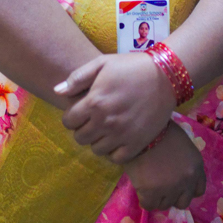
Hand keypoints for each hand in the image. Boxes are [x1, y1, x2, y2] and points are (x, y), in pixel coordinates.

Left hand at [56, 53, 175, 162]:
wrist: (165, 76)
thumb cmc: (131, 66)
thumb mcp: (102, 63)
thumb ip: (77, 78)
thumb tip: (57, 92)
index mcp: (94, 102)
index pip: (68, 121)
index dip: (71, 117)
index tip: (80, 112)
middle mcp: (105, 122)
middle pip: (80, 138)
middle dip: (82, 129)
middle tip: (92, 120)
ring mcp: (121, 135)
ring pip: (96, 149)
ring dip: (97, 140)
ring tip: (105, 128)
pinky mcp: (137, 143)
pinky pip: (116, 158)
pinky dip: (114, 151)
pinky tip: (117, 138)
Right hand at [123, 121, 205, 210]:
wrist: (141, 128)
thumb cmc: (160, 129)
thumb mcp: (181, 143)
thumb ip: (183, 161)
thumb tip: (175, 172)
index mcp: (196, 167)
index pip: (198, 190)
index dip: (186, 189)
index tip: (177, 184)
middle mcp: (187, 181)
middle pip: (183, 202)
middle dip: (172, 196)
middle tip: (161, 185)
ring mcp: (170, 188)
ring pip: (165, 205)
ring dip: (157, 196)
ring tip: (148, 181)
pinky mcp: (152, 193)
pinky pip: (149, 205)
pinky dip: (145, 198)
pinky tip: (140, 186)